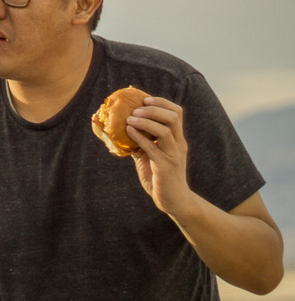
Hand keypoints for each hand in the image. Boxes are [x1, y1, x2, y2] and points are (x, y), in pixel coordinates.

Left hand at [127, 96, 195, 219]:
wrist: (173, 201)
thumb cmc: (160, 177)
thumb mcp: (149, 156)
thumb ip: (140, 143)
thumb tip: (120, 130)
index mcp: (177, 139)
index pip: (177, 113)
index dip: (162, 103)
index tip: (145, 99)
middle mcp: (179, 144)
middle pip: (173, 117)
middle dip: (154, 109)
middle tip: (136, 109)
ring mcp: (174, 155)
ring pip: (166, 131)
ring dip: (146, 122)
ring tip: (130, 119)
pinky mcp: (166, 167)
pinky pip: (153, 148)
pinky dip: (140, 137)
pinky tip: (129, 132)